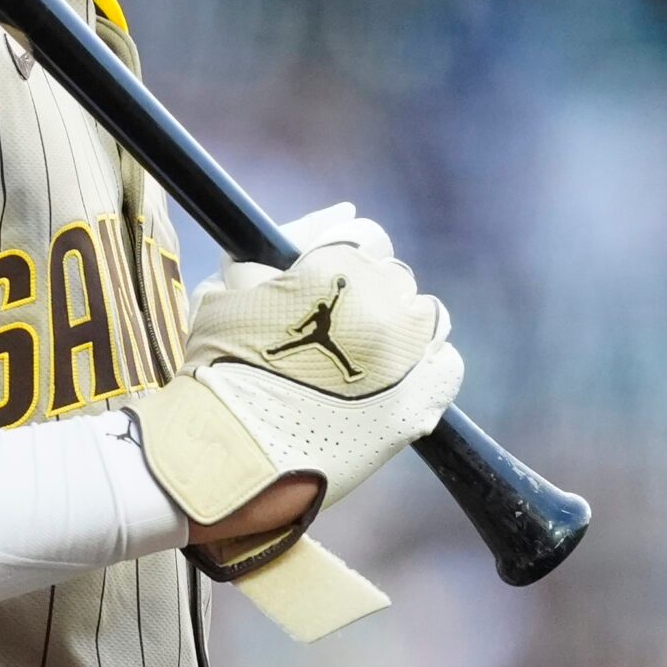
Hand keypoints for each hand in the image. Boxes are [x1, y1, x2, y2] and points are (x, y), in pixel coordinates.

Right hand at [128, 221, 459, 580]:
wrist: (227, 454)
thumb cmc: (219, 367)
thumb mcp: (232, 285)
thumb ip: (292, 240)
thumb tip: (346, 212)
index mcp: (337, 267)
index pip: (366, 237)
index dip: (343, 262)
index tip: (325, 288)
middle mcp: (381, 303)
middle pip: (395, 279)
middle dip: (368, 298)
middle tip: (332, 333)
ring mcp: (406, 357)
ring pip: (426, 319)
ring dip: (399, 332)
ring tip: (361, 362)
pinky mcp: (419, 407)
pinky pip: (446, 367)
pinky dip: (426, 371)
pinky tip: (391, 385)